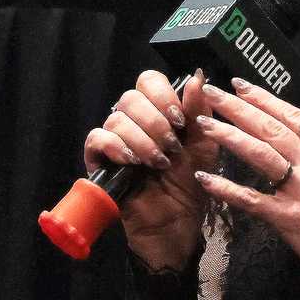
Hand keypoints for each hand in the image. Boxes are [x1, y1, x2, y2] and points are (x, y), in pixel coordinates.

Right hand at [83, 69, 215, 268]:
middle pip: (130, 97)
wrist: (178, 222)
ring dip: (142, 139)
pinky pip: (96, 138)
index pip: (149, 81)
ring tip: (158, 162)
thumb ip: (200, 110)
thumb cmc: (191, 184)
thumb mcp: (204, 145)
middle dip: (155, 121)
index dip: (162, 94)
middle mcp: (133, 122)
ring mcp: (114, 141)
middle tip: (171, 147)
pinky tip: (131, 160)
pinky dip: (114, 145)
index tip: (180, 119)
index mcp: (157, 112)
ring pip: (116, 118)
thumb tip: (198, 76)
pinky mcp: (99, 162)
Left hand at [191, 79, 299, 299]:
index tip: (242, 86)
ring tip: (205, 122)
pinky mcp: (288, 219)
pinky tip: (206, 178)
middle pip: (271, 130)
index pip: (294, 118)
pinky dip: (227, 189)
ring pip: (260, 155)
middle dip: (239, 108)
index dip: (266, 100)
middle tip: (214, 93)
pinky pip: (252, 200)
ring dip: (229, 136)